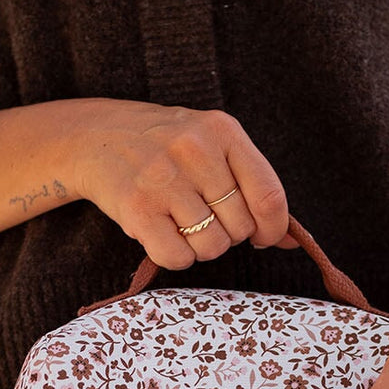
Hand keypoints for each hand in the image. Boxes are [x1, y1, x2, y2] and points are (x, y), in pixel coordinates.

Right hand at [67, 99, 297, 266]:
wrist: (96, 137)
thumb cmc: (166, 148)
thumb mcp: (212, 147)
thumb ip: (252, 186)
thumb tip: (292, 241)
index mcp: (222, 131)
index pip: (268, 195)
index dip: (273, 228)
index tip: (264, 237)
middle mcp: (194, 150)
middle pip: (241, 227)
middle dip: (229, 234)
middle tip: (205, 219)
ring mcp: (164, 179)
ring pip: (212, 246)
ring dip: (202, 247)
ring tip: (182, 224)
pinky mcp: (137, 208)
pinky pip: (178, 257)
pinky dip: (175, 256)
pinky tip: (162, 233)